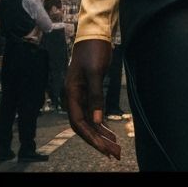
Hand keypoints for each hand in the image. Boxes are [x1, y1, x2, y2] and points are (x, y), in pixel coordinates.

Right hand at [65, 39, 120, 159]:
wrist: (95, 32)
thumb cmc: (93, 50)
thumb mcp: (95, 72)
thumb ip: (96, 96)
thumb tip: (98, 121)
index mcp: (72, 93)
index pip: (78, 122)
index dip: (91, 137)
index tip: (104, 149)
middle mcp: (75, 96)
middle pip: (84, 125)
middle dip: (98, 141)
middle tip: (114, 154)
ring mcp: (82, 94)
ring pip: (90, 120)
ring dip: (101, 135)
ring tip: (115, 148)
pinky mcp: (90, 90)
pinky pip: (94, 112)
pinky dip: (102, 124)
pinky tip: (110, 132)